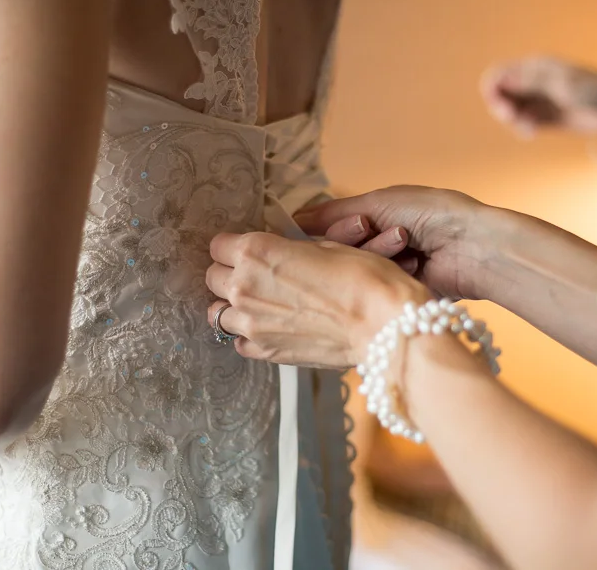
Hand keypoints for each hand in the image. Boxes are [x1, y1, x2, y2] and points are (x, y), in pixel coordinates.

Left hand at [206, 232, 429, 368]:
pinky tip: (269, 327)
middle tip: (255, 274)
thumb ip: (289, 249)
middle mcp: (244, 286)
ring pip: (217, 313)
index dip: (234, 245)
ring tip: (260, 303)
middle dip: (229, 272)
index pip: (218, 245)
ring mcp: (250, 323)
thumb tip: (280, 252)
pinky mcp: (265, 351)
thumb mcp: (326, 245)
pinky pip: (238, 341)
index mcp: (256, 251)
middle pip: (212, 277)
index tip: (247, 249)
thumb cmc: (364, 277)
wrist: (384, 325)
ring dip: (233, 305)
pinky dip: (247, 334)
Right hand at [294, 186, 493, 299]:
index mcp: (373, 214)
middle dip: (356, 240)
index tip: (337, 229)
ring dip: (381, 254)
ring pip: (359, 269)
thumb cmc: (431, 213)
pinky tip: (416, 264)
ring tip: (406, 245)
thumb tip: (293, 219)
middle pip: (341, 251)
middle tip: (372, 229)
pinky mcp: (401, 289)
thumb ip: (332, 213)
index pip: (331, 227)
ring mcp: (390, 266)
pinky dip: (395, 272)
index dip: (330, 230)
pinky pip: (379, 284)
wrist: (472, 245)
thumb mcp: (377, 202)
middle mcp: (378, 240)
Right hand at [480, 56, 596, 136]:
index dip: (493, 91)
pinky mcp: (547, 117)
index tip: (504, 108)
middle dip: (501, 107)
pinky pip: (524, 121)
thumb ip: (533, 81)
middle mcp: (534, 81)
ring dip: (512, 119)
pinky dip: (522, 127)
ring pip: (511, 109)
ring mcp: (540, 100)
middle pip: (501, 92)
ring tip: (528, 128)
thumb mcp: (564, 84)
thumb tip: (503, 78)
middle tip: (514, 119)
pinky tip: (531, 133)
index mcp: (537, 66)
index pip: (500, 74)